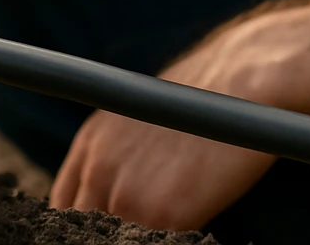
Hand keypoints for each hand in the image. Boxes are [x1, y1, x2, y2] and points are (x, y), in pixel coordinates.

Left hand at [50, 16, 299, 230]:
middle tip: (135, 230)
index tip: (100, 230)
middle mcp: (98, 169)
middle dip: (104, 233)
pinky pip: (153, 244)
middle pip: (83, 226)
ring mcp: (127, 194)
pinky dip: (169, 240)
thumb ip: (120, 158)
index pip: (63, 205)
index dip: (81, 224)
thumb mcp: (143, 117)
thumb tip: (119, 196)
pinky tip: (188, 226)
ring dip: (137, 236)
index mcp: (90, 143)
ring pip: (112, 238)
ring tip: (165, 224)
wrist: (246, 80)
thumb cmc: (205, 98)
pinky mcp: (163, 214)